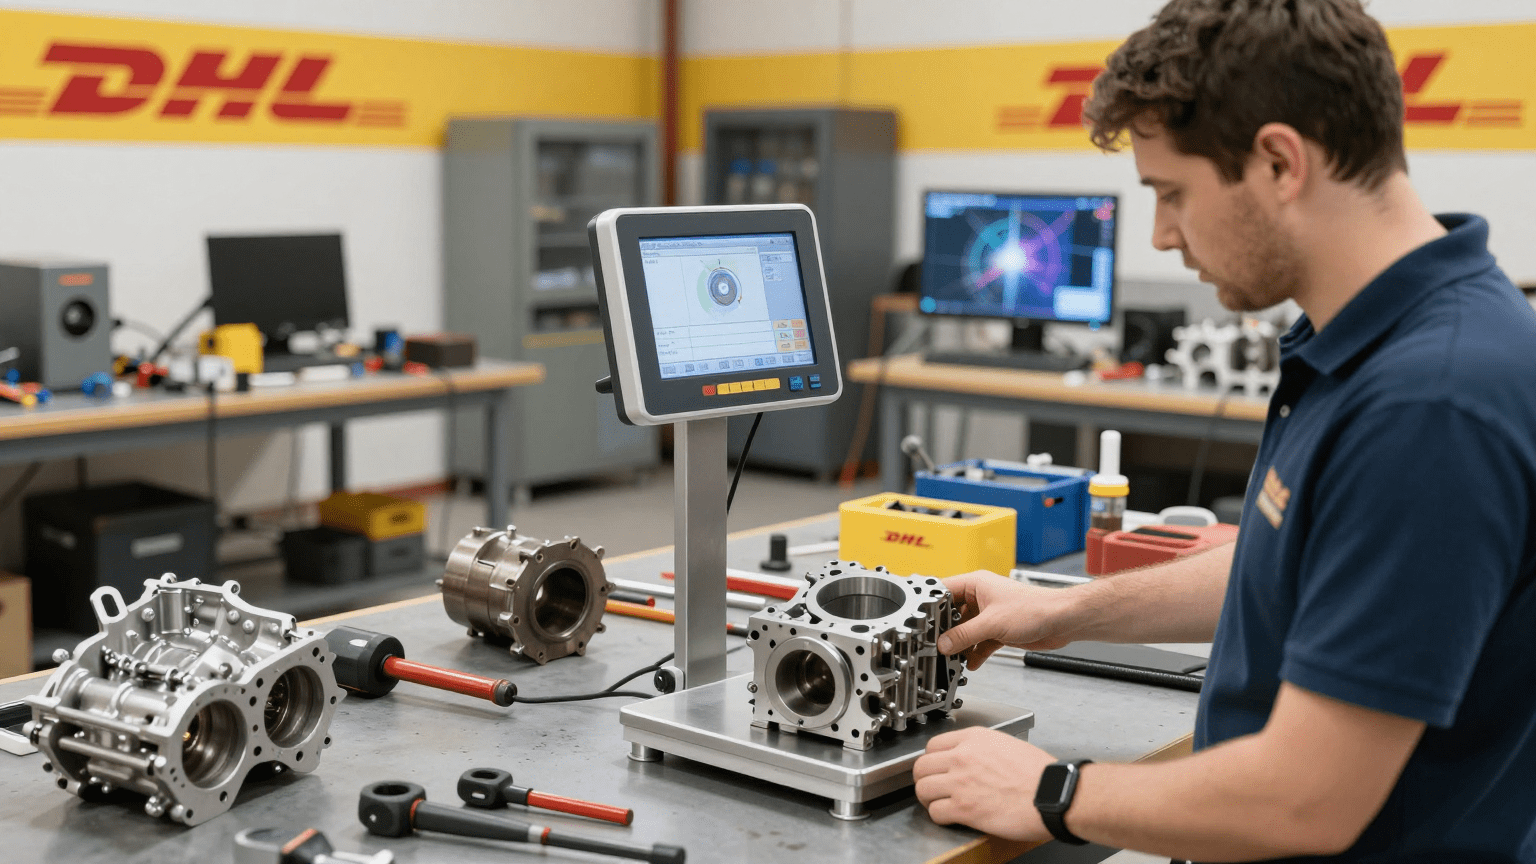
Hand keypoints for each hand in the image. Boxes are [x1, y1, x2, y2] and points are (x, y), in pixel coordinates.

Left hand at [914, 727, 1055, 841]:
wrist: (1052, 794)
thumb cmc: (1040, 774)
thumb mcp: (1009, 744)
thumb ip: (984, 749)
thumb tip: (975, 758)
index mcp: (974, 738)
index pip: (933, 745)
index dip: (932, 759)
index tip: (936, 767)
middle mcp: (962, 757)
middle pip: (922, 766)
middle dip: (925, 778)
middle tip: (932, 787)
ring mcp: (960, 782)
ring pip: (923, 789)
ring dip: (928, 798)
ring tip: (938, 803)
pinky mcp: (964, 808)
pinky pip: (935, 812)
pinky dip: (939, 816)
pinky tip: (948, 817)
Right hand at [940, 571, 1077, 668]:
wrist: (1062, 621)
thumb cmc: (1035, 608)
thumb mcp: (992, 623)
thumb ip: (965, 634)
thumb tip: (944, 644)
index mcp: (976, 584)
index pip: (943, 590)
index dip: (930, 604)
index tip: (920, 619)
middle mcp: (981, 598)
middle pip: (953, 613)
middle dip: (945, 630)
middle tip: (934, 643)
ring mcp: (990, 614)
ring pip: (966, 630)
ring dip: (960, 644)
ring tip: (951, 658)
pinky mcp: (999, 629)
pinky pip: (979, 641)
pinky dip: (974, 652)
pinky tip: (970, 663)